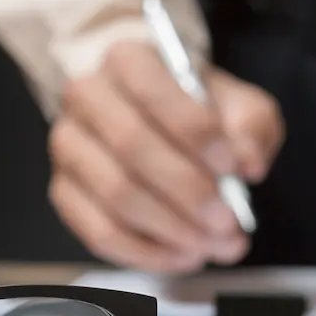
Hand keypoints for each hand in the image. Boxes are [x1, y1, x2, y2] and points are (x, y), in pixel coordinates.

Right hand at [49, 40, 284, 273]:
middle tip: (228, 220)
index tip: (232, 165)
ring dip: (172, 228)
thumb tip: (249, 163)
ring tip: (214, 244)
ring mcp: (69, 147)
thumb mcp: (237, 104)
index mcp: (127, 60)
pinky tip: (183, 255)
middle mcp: (87, 97)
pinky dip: (147, 252)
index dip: (194, 131)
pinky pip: (99, 232)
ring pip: (115, 195)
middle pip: (130, 147)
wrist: (154, 119)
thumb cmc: (197, 110)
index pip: (153, 90)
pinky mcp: (64, 193)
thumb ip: (250, 127)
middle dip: (187, 191)